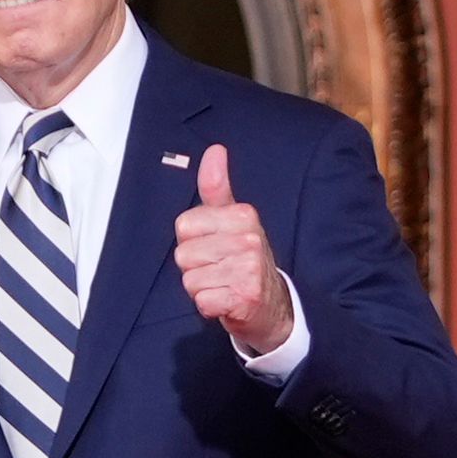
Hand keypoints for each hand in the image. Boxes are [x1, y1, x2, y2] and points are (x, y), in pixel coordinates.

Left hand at [173, 143, 294, 353]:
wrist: (273, 305)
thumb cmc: (244, 259)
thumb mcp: (233, 220)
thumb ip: (217, 187)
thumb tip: (214, 150)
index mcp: (242, 215)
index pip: (184, 225)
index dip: (191, 241)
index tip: (213, 247)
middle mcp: (248, 239)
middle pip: (184, 255)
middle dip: (195, 267)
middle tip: (219, 269)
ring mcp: (248, 269)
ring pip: (190, 280)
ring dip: (201, 288)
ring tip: (223, 284)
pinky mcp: (244, 298)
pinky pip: (202, 301)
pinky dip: (209, 306)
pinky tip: (226, 301)